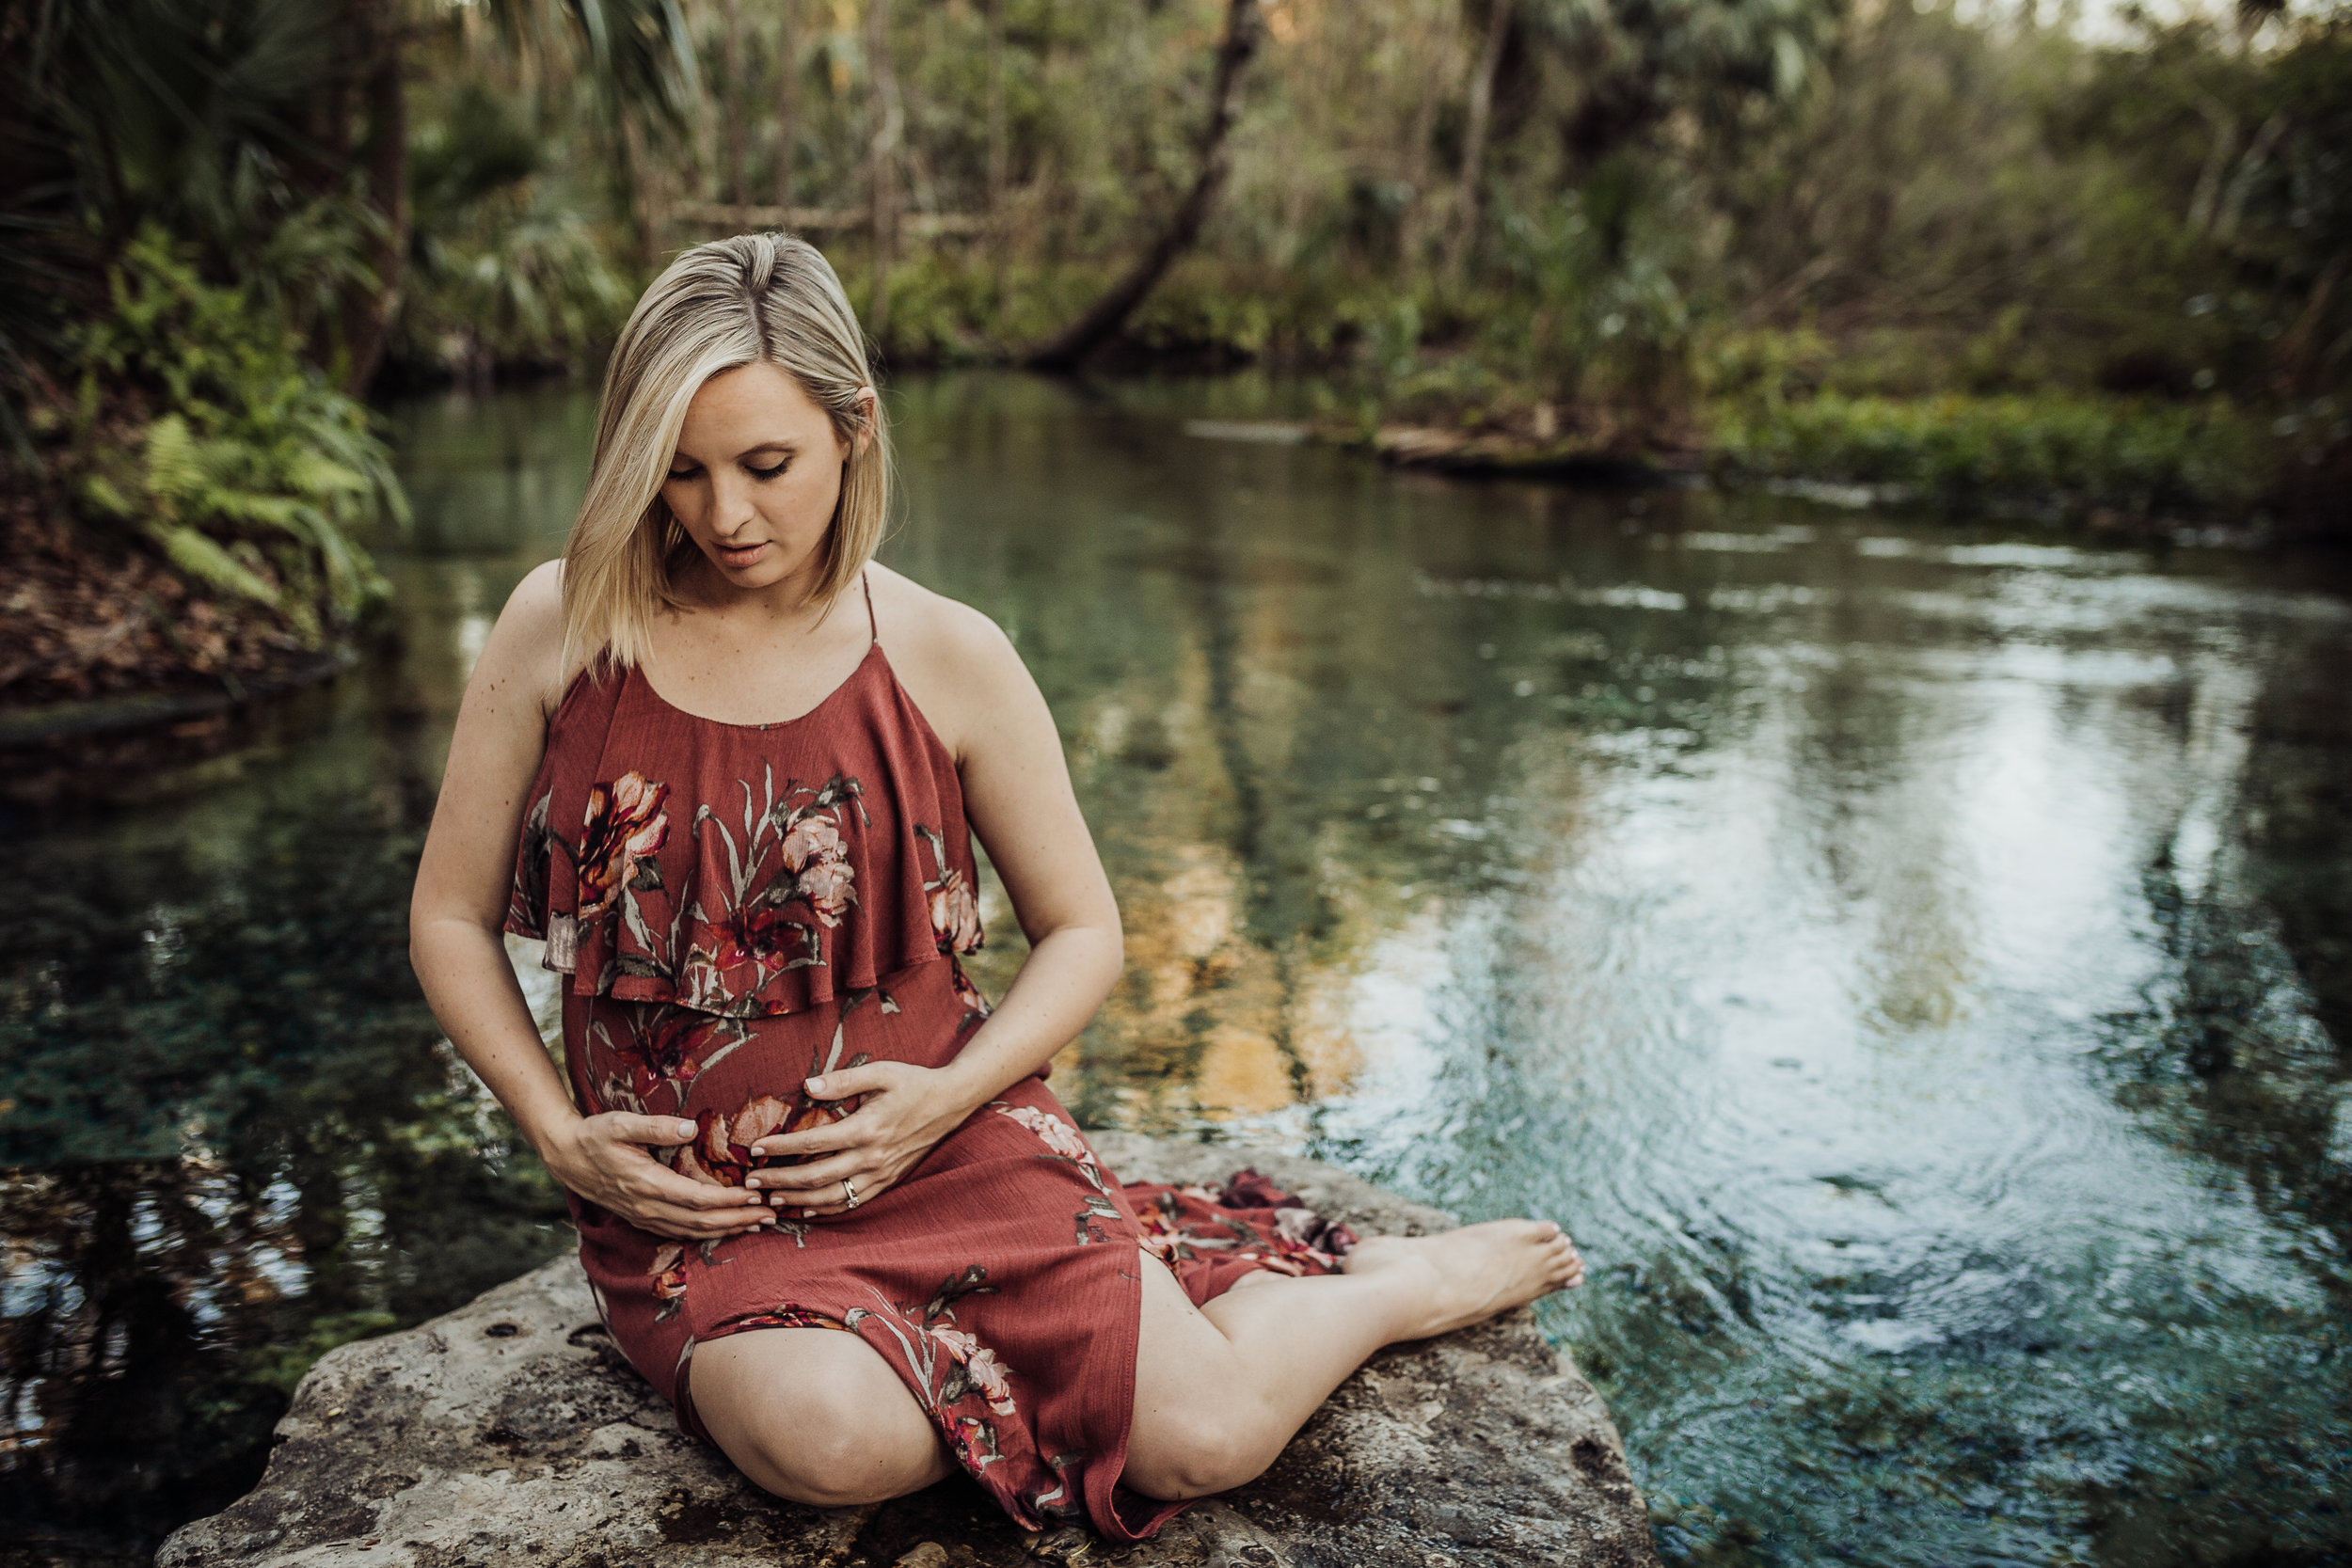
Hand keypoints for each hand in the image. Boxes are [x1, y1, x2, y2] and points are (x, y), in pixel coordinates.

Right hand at [544, 1113, 777, 1240]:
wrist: (565, 1157)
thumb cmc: (595, 1136)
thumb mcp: (620, 1124)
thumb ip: (655, 1126)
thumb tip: (690, 1127)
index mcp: (646, 1183)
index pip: (697, 1199)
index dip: (729, 1200)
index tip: (756, 1194)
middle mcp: (647, 1206)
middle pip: (701, 1222)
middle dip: (738, 1220)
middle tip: (771, 1214)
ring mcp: (644, 1216)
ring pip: (692, 1232)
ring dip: (727, 1230)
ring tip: (758, 1224)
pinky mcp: (642, 1218)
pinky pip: (680, 1232)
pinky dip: (707, 1232)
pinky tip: (726, 1228)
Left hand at [745, 1062, 974, 1216]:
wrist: (951, 1102)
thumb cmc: (913, 1082)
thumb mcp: (881, 1072)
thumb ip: (843, 1080)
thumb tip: (808, 1085)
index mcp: (866, 1128)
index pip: (814, 1142)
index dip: (782, 1148)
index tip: (756, 1149)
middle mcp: (872, 1156)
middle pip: (816, 1177)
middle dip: (780, 1180)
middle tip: (752, 1182)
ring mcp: (881, 1173)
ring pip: (833, 1196)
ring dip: (799, 1200)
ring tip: (773, 1198)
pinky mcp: (888, 1180)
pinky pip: (853, 1202)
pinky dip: (827, 1209)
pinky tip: (807, 1208)